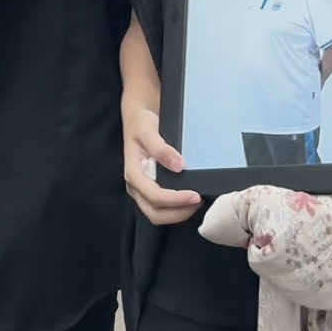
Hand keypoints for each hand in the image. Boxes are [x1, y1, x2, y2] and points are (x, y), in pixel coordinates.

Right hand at [121, 94, 200, 225]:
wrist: (137, 116)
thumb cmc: (140, 122)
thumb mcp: (147, 129)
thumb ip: (160, 148)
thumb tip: (179, 165)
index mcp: (133, 173)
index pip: (154, 196)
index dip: (175, 200)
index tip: (194, 195)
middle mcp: (136, 185)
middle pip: (155, 213)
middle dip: (178, 212)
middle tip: (198, 201)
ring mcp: (142, 189)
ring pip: (158, 214)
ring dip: (178, 213)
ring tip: (196, 201)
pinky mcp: (150, 188)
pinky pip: (162, 206)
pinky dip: (177, 207)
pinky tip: (189, 197)